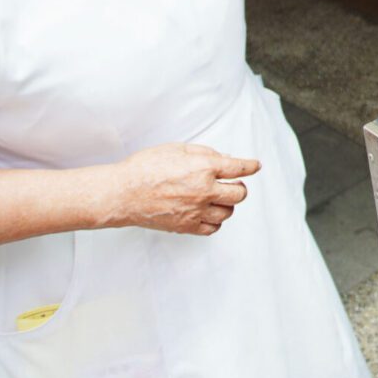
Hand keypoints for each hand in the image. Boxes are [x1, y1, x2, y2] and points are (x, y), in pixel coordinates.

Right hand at [107, 142, 258, 235]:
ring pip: (228, 213)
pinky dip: (215, 222)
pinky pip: (212, 228)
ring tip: (216, 199)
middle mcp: (204, 190)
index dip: (251, 166)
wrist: (122, 193)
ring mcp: (196, 211)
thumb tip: (222, 158)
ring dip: (226, 205)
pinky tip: (208, 213)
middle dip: (239, 188)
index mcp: (203, 168)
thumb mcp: (176, 148)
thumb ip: (204, 153)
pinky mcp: (186, 226)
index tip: (255, 166)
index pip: (239, 168)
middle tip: (232, 185)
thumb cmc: (144, 168)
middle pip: (240, 194)